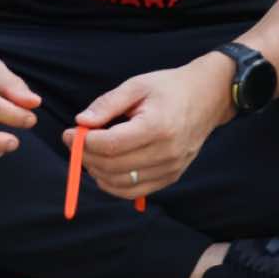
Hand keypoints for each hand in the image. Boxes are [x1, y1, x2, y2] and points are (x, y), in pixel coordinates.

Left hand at [70, 56, 233, 199]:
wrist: (208, 97)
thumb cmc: (169, 88)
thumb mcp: (136, 85)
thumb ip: (107, 104)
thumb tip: (80, 122)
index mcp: (157, 127)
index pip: (110, 145)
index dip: (83, 143)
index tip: (70, 133)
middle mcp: (166, 152)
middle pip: (112, 167)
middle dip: (86, 157)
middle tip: (75, 143)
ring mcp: (171, 168)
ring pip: (121, 184)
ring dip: (96, 172)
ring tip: (89, 154)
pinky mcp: (171, 177)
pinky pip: (135, 191)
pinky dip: (113, 185)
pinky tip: (104, 169)